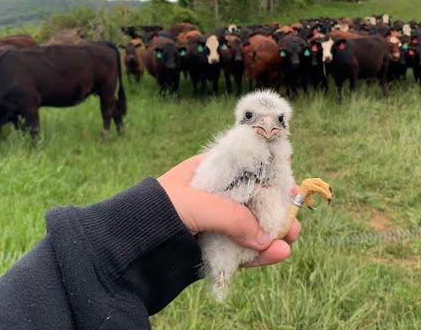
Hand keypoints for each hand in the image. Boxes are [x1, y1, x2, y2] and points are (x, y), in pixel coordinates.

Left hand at [157, 154, 300, 266]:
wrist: (126, 249)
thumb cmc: (157, 212)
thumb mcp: (196, 204)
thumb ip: (232, 217)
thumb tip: (267, 239)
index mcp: (206, 172)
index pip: (243, 166)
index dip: (267, 169)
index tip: (289, 175)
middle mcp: (212, 197)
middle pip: (252, 199)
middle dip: (275, 207)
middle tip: (294, 215)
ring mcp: (212, 224)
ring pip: (250, 228)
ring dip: (272, 233)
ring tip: (291, 238)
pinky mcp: (212, 250)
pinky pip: (241, 251)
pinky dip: (260, 254)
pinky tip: (277, 254)